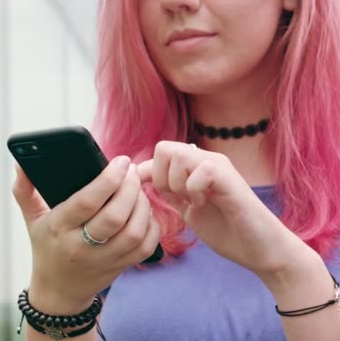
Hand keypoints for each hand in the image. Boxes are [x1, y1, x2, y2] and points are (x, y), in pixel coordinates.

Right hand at [12, 156, 160, 313]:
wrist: (58, 291)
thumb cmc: (47, 247)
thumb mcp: (32, 218)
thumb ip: (25, 190)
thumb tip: (20, 164)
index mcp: (58, 228)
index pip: (87, 201)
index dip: (109, 179)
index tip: (120, 161)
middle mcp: (80, 246)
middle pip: (115, 216)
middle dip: (130, 188)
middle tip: (132, 172)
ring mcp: (102, 260)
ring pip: (134, 231)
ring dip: (143, 206)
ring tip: (139, 190)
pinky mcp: (119, 268)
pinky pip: (144, 247)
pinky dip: (151, 227)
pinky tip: (145, 212)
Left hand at [137, 141, 308, 275]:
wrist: (259, 250)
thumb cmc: (226, 230)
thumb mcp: (187, 209)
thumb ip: (169, 192)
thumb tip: (140, 176)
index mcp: (195, 166)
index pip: (159, 153)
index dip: (146, 173)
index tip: (151, 195)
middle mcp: (206, 160)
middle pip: (164, 148)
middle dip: (160, 177)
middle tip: (175, 199)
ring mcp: (219, 167)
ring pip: (180, 155)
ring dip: (177, 183)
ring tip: (191, 202)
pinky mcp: (230, 179)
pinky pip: (202, 169)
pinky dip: (194, 189)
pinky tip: (202, 204)